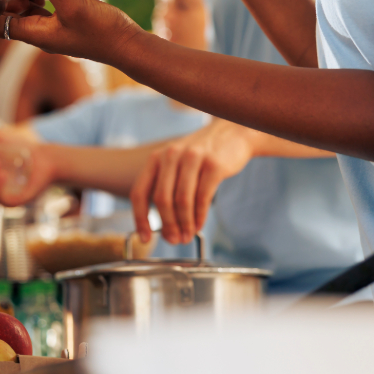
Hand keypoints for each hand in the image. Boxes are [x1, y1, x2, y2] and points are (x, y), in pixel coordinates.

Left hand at [131, 119, 256, 244]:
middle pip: (161, 199)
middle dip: (167, 225)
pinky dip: (199, 217)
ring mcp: (192, 158)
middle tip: (174, 240)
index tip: (145, 238)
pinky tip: (199, 225)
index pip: (139, 192)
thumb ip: (167, 190)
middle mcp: (171, 155)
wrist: (233, 133)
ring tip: (187, 235)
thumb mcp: (177, 164)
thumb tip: (166, 229)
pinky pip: (202, 198)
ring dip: (184, 224)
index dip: (140, 219)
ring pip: (182, 201)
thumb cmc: (202, 155)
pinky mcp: (213, 165)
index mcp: (156, 158)